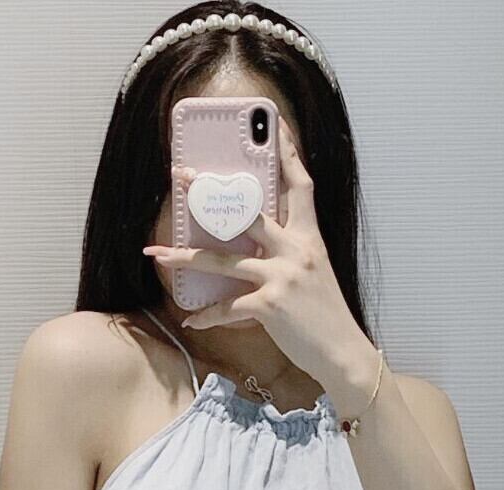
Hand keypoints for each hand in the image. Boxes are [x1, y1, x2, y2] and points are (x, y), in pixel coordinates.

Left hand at [143, 119, 380, 409]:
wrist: (342, 352)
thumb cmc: (326, 315)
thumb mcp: (314, 272)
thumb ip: (290, 252)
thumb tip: (258, 244)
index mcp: (309, 237)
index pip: (299, 184)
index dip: (287, 150)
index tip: (272, 123)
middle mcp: (296, 249)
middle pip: (247, 212)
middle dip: (209, 194)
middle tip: (180, 177)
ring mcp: (282, 276)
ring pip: (225, 260)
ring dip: (188, 257)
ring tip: (160, 254)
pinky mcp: (270, 306)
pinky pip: (229, 307)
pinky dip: (208, 316)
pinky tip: (192, 320)